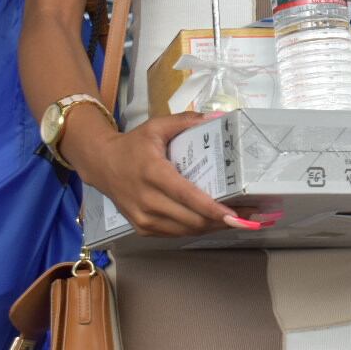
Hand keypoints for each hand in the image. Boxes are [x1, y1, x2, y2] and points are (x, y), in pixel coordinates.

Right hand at [80, 112, 269, 236]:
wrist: (100, 164)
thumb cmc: (133, 145)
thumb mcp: (157, 126)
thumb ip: (187, 120)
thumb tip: (217, 117)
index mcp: (153, 174)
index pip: (188, 196)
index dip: (212, 209)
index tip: (236, 214)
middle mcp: (148, 201)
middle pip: (191, 219)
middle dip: (223, 220)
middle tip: (250, 214)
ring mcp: (144, 219)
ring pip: (186, 231)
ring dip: (213, 227)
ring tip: (238, 219)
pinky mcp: (142, 229)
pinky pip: (176, 233)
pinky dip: (196, 229)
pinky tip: (214, 221)